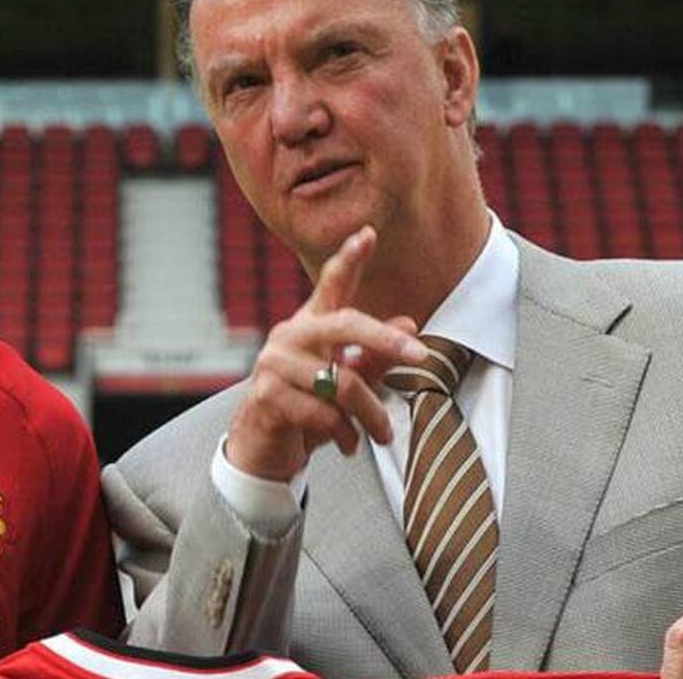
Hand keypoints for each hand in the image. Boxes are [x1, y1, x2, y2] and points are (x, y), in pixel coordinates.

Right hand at [225, 226, 428, 480]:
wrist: (262, 448)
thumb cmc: (307, 409)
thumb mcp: (346, 384)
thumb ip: (374, 357)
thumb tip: (410, 325)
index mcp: (311, 326)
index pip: (331, 286)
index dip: (349, 259)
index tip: (367, 234)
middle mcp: (290, 336)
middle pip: (345, 324)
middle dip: (386, 340)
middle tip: (421, 357)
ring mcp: (274, 363)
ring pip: (343, 382)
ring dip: (370, 414)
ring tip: (383, 434)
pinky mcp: (266, 394)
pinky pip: (323, 412)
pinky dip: (344, 433)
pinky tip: (347, 443)